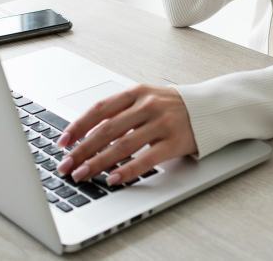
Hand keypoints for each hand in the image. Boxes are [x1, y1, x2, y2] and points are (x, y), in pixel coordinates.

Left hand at [54, 83, 197, 185]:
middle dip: (82, 150)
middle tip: (66, 165)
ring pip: (122, 145)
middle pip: (107, 129)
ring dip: (98, 162)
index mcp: (137, 92)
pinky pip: (146, 159)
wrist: (210, 108)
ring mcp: (162, 124)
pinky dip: (127, 170)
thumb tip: (85, 134)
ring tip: (82, 175)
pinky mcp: (174, 142)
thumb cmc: (172, 106)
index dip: (78, 126)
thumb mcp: (145, 99)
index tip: (62, 142)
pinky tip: (112, 179)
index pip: (99, 109)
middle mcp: (148, 106)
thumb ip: (120, 112)